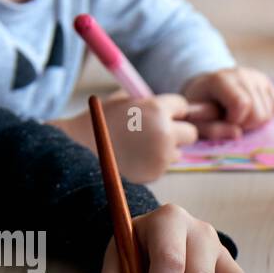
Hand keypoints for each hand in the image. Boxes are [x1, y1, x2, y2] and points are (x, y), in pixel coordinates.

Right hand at [54, 93, 209, 182]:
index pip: (183, 106)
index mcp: (157, 109)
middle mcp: (164, 133)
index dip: (173, 109)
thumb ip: (151, 102)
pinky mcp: (155, 173)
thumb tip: (176, 107)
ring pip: (178, 152)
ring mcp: (161, 156)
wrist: (82, 146)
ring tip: (139, 144)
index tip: (165, 112)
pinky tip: (134, 157)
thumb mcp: (127, 99)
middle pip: (191, 133)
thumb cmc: (103, 119)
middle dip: (179, 131)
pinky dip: (154, 162)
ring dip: (166, 149)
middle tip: (161, 131)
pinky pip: (164, 166)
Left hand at [180, 67, 273, 140]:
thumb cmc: (200, 107)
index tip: (224, 120)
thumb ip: (212, 129)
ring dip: (256, 121)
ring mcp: (256, 76)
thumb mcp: (196, 120)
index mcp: (220, 79)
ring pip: (270, 112)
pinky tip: (252, 110)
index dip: (235, 121)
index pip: (242, 104)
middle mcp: (241, 73)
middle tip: (233, 121)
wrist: (206, 87)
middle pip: (259, 113)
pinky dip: (267, 113)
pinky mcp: (267, 81)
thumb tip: (238, 133)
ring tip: (241, 115)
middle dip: (247, 124)